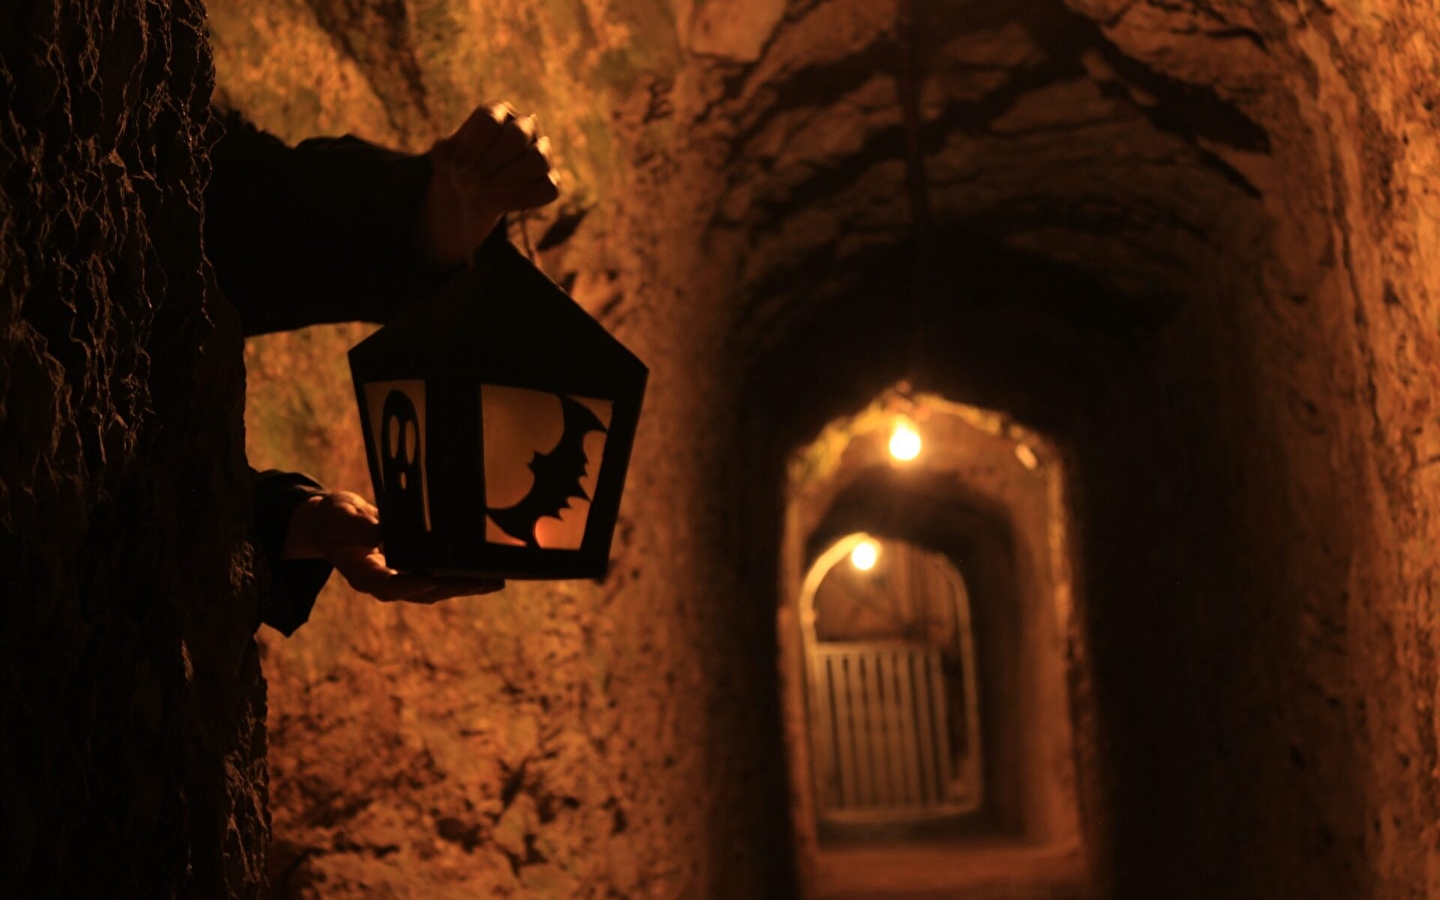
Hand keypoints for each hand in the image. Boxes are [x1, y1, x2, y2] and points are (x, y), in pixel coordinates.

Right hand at [283, 491, 502, 602]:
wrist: (334, 524)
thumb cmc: (336, 517)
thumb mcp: (340, 516)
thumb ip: (357, 526)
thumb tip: (380, 536)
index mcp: (361, 573)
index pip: (387, 586)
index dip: (410, 584)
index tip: (431, 579)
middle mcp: (383, 582)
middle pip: (421, 593)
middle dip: (453, 588)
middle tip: (484, 582)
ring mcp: (399, 580)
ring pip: (435, 590)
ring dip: (465, 586)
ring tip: (496, 581)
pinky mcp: (412, 572)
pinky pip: (439, 578)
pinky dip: (461, 577)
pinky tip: (486, 573)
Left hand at [419, 101, 561, 267]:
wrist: (471, 196)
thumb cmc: (459, 169)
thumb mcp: (443, 160)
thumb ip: (443, 153)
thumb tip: (448, 151)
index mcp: (498, 112)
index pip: (490, 118)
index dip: (473, 145)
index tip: (457, 168)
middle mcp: (525, 126)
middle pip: (518, 134)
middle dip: (492, 162)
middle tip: (471, 182)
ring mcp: (541, 153)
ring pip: (539, 159)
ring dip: (510, 179)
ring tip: (486, 192)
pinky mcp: (549, 180)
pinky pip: (549, 187)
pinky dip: (527, 197)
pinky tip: (504, 204)